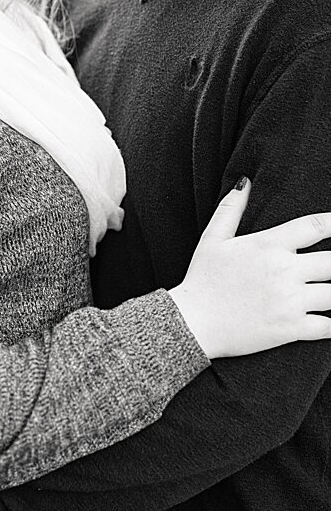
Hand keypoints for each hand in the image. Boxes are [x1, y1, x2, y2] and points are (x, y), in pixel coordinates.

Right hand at [169, 178, 330, 358]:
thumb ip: (230, 209)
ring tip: (329, 288)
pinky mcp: (293, 328)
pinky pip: (330, 326)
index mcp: (268, 245)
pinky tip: (327, 316)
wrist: (193, 322)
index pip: (314, 227)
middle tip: (330, 266)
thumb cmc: (202, 279)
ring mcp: (291, 301)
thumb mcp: (211, 239)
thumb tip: (244, 182)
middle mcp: (284, 270)